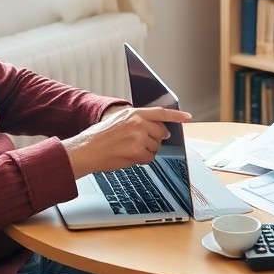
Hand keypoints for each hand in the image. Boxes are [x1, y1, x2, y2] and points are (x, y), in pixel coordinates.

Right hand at [62, 106, 191, 177]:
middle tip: (140, 143)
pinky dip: (141, 160)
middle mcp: (138, 123)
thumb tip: (156, 129)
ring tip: (128, 150)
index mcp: (134, 113)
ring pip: (155, 147)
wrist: (86, 149)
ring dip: (146, 151)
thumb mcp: (118, 120)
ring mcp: (138, 137)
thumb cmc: (99, 137)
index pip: (161, 112)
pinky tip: (128, 157)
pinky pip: (149, 158)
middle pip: (161, 132)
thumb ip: (137, 121)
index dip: (177, 115)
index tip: (188, 117)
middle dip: (155, 139)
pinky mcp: (137, 151)